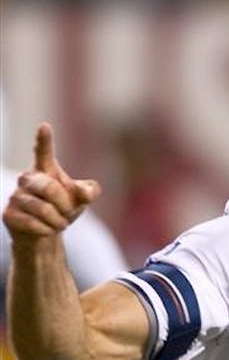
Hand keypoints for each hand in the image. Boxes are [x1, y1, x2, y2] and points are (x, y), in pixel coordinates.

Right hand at [2, 123, 101, 241]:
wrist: (45, 233)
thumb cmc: (62, 209)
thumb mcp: (81, 199)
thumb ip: (89, 191)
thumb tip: (85, 192)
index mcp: (45, 169)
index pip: (43, 152)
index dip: (44, 140)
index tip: (44, 126)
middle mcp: (27, 179)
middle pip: (49, 188)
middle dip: (65, 204)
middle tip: (69, 212)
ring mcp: (15, 196)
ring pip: (43, 209)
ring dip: (59, 221)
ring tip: (60, 223)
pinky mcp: (8, 214)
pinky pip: (34, 224)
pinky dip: (48, 230)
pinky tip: (48, 230)